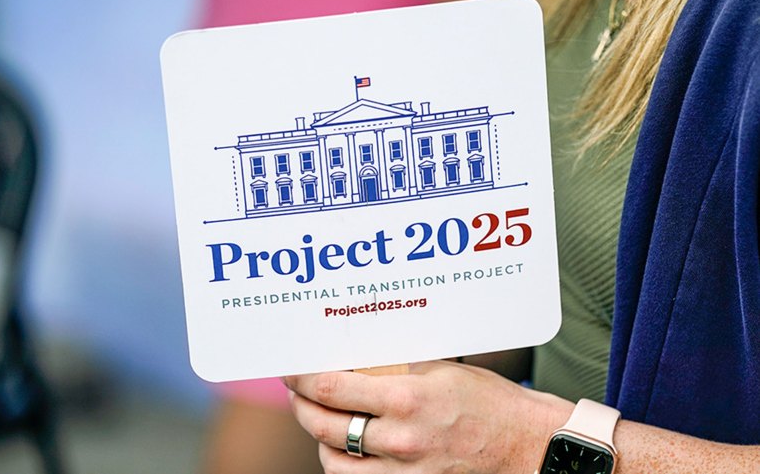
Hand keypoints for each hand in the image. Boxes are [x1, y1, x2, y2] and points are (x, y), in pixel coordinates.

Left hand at [284, 360, 572, 472]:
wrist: (527, 445)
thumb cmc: (489, 402)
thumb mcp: (441, 370)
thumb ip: (396, 366)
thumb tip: (356, 357)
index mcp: (406, 399)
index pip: (332, 388)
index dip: (302, 378)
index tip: (291, 370)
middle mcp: (399, 440)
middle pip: (324, 427)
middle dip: (302, 407)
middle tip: (298, 392)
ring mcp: (403, 473)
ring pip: (334, 462)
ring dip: (320, 439)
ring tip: (321, 419)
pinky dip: (345, 465)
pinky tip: (348, 446)